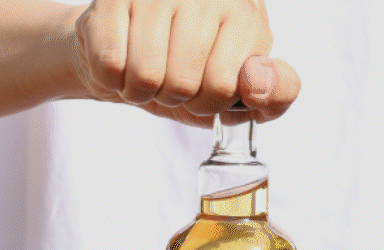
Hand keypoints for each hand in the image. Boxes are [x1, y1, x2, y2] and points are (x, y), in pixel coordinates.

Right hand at [71, 0, 299, 125]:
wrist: (133, 55)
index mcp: (246, 12)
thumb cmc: (194, 75)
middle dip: (173, 97)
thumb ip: (273, 95)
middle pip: (184, 83)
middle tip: (171, 80)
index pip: (225, 86)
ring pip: (146, 76)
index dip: (208, 104)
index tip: (205, 88)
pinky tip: (122, 60)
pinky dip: (112, 78)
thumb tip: (258, 84)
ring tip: (147, 72)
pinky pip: (110, 63)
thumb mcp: (242, 94)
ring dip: (140, 91)